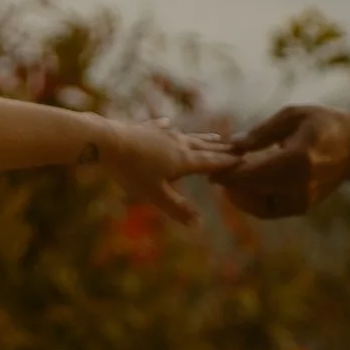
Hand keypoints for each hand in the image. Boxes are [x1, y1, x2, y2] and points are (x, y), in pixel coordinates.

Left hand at [82, 114, 239, 224]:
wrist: (106, 142)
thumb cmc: (131, 170)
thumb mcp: (155, 195)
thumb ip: (177, 209)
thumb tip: (199, 226)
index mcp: (183, 160)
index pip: (210, 162)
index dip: (227, 162)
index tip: (244, 160)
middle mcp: (177, 143)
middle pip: (203, 146)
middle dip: (220, 147)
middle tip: (237, 146)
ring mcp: (161, 133)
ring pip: (187, 135)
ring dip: (202, 137)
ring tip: (214, 136)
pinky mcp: (145, 128)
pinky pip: (162, 127)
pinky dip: (169, 127)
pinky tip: (169, 123)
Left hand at [212, 102, 349, 216]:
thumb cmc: (324, 123)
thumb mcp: (293, 116)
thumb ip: (261, 133)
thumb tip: (231, 145)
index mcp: (298, 160)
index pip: (252, 173)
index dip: (227, 172)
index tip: (212, 163)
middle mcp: (301, 185)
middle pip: (251, 192)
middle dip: (229, 183)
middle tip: (215, 169)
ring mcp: (304, 200)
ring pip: (258, 206)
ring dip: (239, 194)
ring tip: (230, 176)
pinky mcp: (304, 207)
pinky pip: (270, 210)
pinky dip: (253, 200)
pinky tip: (245, 184)